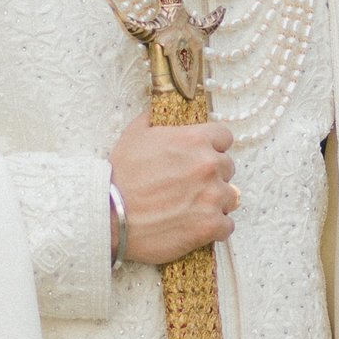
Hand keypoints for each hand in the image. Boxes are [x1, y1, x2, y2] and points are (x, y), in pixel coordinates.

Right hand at [111, 112, 237, 266]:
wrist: (109, 216)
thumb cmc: (119, 176)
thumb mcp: (134, 135)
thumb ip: (154, 119)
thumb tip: (160, 111)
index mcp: (195, 140)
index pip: (224, 137)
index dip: (212, 147)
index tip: (202, 157)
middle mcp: (209, 166)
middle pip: (227, 167)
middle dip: (212, 175)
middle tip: (190, 186)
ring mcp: (212, 197)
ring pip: (230, 197)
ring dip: (216, 202)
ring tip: (192, 208)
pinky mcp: (210, 226)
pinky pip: (227, 226)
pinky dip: (214, 228)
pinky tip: (195, 226)